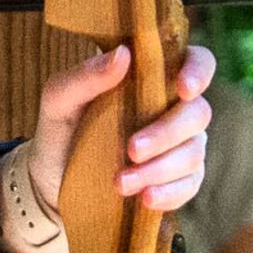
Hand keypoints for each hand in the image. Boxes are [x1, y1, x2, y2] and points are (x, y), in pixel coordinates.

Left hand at [30, 42, 217, 213]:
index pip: (197, 61)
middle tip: (132, 150)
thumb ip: (87, 76)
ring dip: (160, 168)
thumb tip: (123, 55)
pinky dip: (169, 193)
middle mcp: (175, 107)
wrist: (53, 179)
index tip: (183, 89)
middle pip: (198, 113)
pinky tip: (145, 197)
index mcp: (153, 77)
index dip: (199, 71)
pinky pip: (190, 185)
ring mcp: (181, 144)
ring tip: (121, 183)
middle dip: (167, 134)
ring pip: (193, 152)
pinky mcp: (179, 179)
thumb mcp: (60, 99)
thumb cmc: (62, 127)